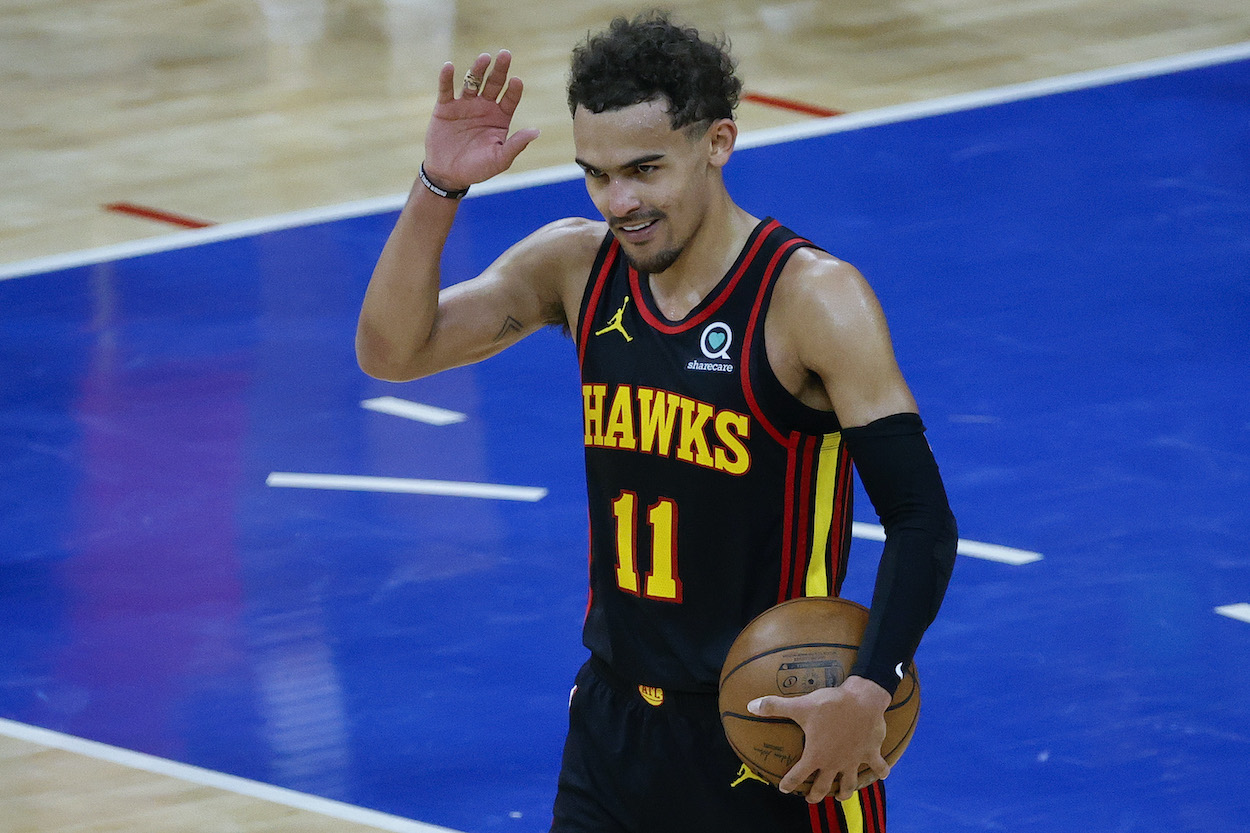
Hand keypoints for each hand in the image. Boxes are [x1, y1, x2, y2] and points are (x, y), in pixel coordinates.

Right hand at [423, 50, 540, 190]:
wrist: (448, 174)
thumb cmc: (477, 169)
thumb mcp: (499, 159)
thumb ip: (516, 145)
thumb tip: (536, 132)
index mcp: (500, 117)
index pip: (510, 99)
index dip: (514, 90)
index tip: (516, 81)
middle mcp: (484, 107)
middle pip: (494, 84)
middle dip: (499, 70)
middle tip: (505, 55)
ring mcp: (465, 105)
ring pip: (472, 82)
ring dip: (477, 69)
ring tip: (484, 58)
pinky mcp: (445, 107)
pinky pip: (446, 89)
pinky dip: (447, 78)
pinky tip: (449, 67)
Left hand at [748, 676, 891, 803]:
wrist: (862, 700)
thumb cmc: (830, 705)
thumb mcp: (800, 705)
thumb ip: (774, 706)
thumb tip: (750, 706)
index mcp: (816, 755)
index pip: (798, 775)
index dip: (789, 783)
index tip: (784, 788)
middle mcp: (835, 763)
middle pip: (824, 786)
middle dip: (816, 795)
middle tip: (811, 798)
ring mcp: (854, 760)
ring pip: (850, 783)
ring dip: (845, 792)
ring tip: (840, 796)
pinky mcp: (871, 753)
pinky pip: (878, 767)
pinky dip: (881, 772)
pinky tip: (882, 775)